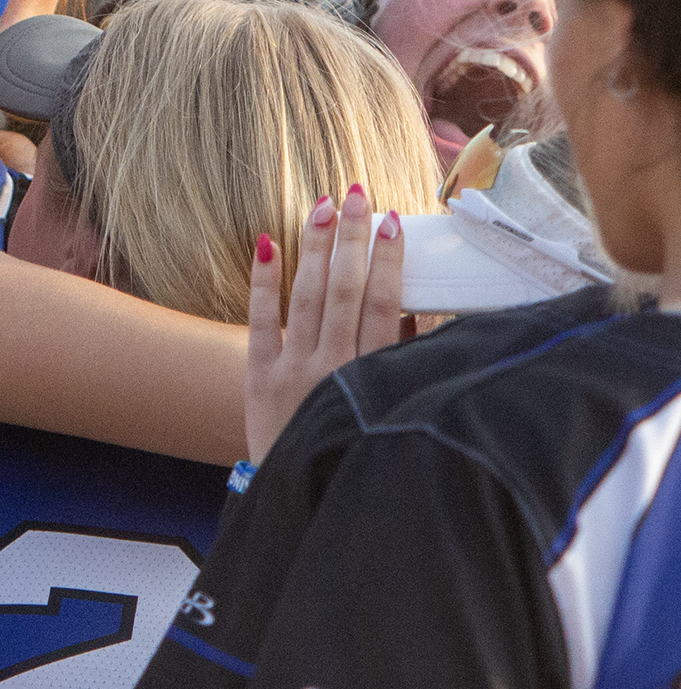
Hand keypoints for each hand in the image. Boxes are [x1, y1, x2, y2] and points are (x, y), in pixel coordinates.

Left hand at [245, 186, 403, 461]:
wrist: (305, 493)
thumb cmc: (358, 444)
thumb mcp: (394, 405)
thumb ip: (409, 359)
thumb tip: (429, 310)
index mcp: (373, 375)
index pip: (386, 305)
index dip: (389, 261)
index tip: (394, 221)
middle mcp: (332, 368)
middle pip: (345, 291)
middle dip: (351, 239)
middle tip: (356, 194)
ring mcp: (292, 371)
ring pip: (306, 297)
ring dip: (315, 248)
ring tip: (322, 205)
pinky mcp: (258, 377)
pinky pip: (259, 321)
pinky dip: (263, 282)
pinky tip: (268, 243)